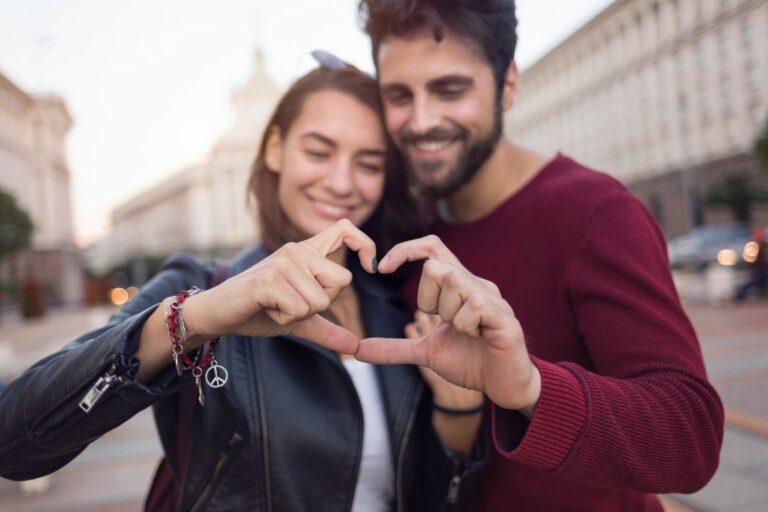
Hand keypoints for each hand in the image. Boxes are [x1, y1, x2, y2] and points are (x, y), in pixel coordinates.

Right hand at [185, 219, 376, 354]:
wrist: (217, 314)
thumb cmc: (257, 311)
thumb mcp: (299, 320)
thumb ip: (327, 329)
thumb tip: (355, 345)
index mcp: (306, 253)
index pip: (345, 229)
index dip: (365, 244)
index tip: (371, 267)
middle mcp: (296, 250)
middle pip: (342, 281)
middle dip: (321, 304)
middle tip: (291, 303)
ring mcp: (282, 262)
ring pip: (320, 300)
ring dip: (298, 314)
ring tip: (274, 306)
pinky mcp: (268, 279)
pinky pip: (299, 309)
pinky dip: (284, 319)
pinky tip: (265, 308)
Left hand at [355, 235, 540, 414]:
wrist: (506, 386)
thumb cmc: (472, 362)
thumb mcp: (426, 352)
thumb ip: (394, 347)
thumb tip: (358, 350)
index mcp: (458, 287)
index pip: (431, 247)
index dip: (405, 249)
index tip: (381, 268)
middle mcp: (475, 285)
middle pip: (435, 266)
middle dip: (428, 299)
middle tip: (443, 322)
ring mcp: (491, 299)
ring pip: (453, 282)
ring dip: (449, 315)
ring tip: (465, 333)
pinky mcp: (504, 316)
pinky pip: (473, 307)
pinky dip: (466, 327)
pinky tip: (478, 338)